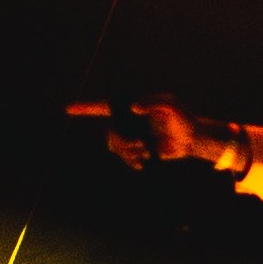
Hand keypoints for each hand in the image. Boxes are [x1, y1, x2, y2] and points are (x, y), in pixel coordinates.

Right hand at [67, 98, 235, 171]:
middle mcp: (130, 121)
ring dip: (128, 152)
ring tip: (146, 153)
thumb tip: (134, 107)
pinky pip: (125, 157)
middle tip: (141, 145)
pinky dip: (131, 161)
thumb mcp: (171, 104)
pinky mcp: (139, 150)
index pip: (105, 106)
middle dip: (123, 142)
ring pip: (116, 147)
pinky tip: (144, 162)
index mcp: (132, 107)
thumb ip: (153, 101)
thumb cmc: (184, 118)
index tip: (69, 109)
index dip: (86, 108)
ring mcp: (133, 136)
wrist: (193, 140)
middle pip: (110, 133)